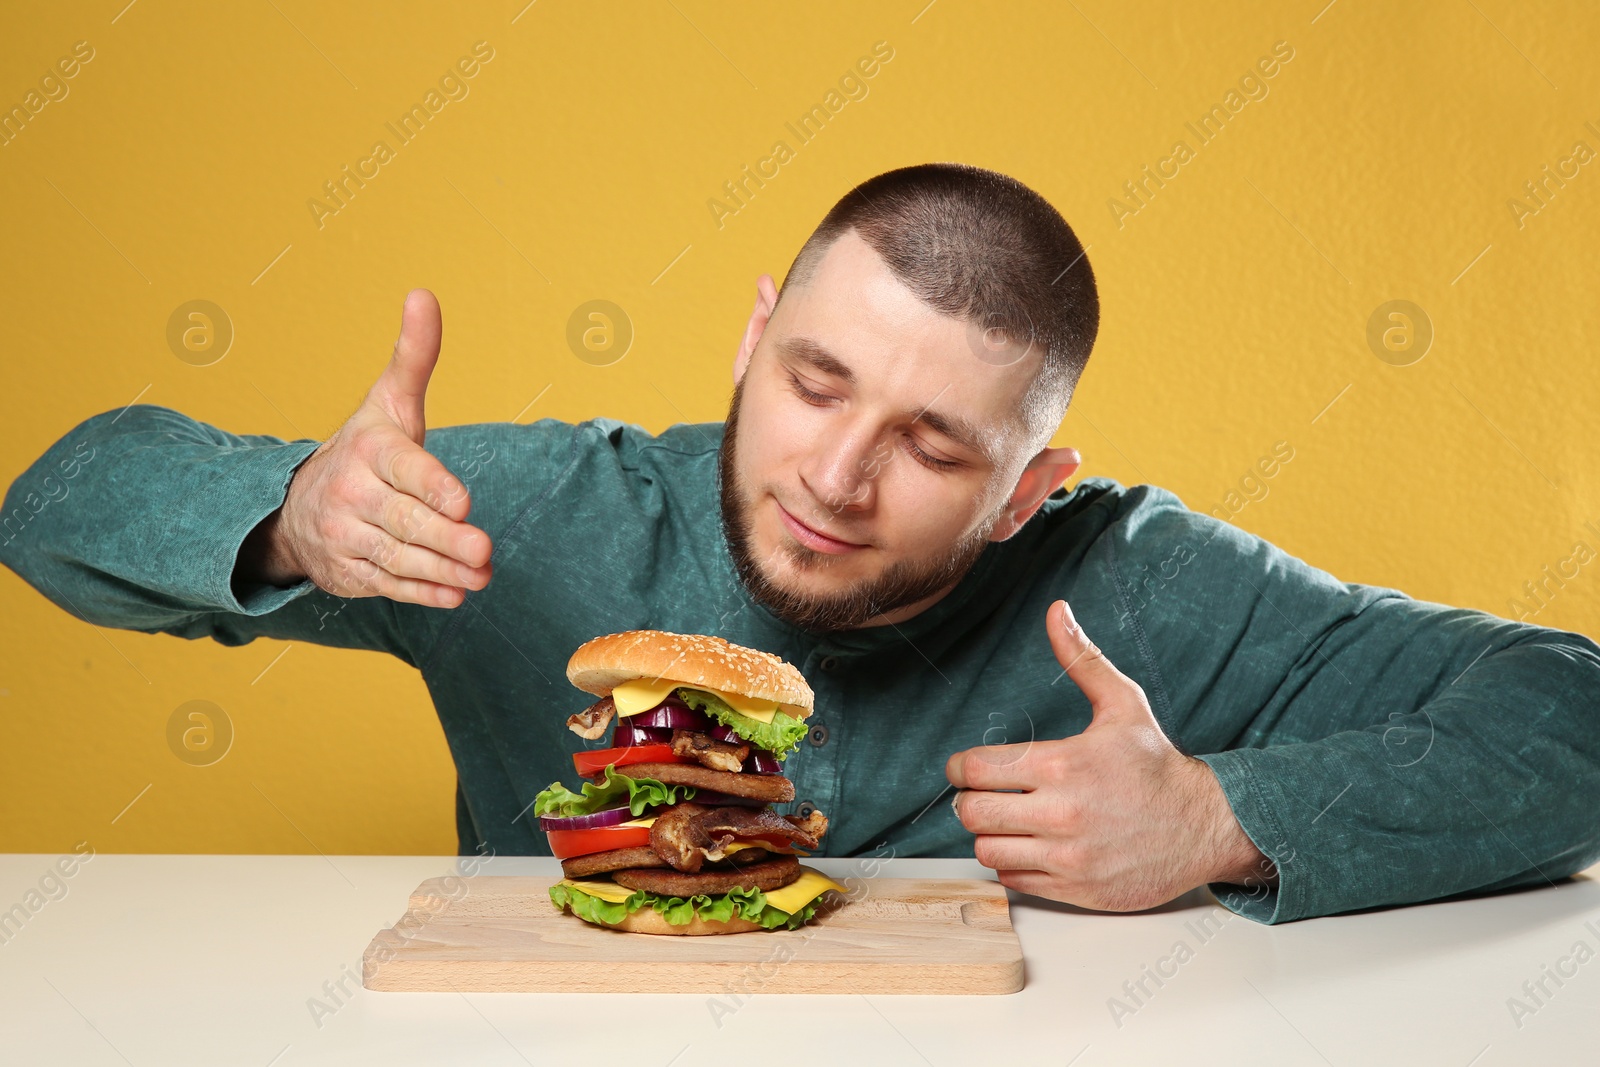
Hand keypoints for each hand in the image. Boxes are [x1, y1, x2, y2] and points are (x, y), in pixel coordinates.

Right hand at [252, 289, 492, 606]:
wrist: (295, 506)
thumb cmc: (365, 449)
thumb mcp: (388, 402)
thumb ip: (413, 356)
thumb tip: (424, 294)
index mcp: (369, 451)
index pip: (403, 469)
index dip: (432, 486)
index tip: (463, 501)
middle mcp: (352, 495)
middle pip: (404, 520)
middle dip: (446, 537)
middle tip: (485, 549)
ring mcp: (347, 537)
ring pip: (399, 557)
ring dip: (443, 570)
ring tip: (482, 575)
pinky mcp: (349, 573)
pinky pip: (388, 586)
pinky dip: (422, 594)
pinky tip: (455, 596)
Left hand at [945, 599, 1273, 910]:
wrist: (1206, 826)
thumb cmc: (1158, 765)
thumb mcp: (1123, 704)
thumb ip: (1082, 660)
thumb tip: (1057, 612)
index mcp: (1062, 764)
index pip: (974, 769)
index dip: (962, 767)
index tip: (968, 768)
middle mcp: (1060, 813)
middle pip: (971, 813)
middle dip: (969, 801)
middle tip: (983, 795)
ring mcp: (1067, 856)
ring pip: (988, 851)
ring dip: (990, 835)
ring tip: (1008, 822)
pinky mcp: (1076, 889)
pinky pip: (1015, 882)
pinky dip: (1014, 865)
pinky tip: (1032, 846)